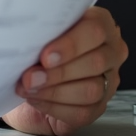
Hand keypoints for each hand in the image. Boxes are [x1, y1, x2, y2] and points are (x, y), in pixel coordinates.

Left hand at [2, 6, 127, 135]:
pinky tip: (35, 99)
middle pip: (96, 62)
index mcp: (99, 23)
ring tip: (28, 88)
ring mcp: (108, 81)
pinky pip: (82, 112)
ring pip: (91, 89)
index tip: (45, 56)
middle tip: (30, 76)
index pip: (95, 30)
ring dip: (54, 91)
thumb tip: (27, 36)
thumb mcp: (37, 32)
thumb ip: (40, 31)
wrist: (25, 76)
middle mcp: (110, 51)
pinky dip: (54, 106)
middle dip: (58, 72)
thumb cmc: (34, 49)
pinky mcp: (98, 107)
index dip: (70, 45)